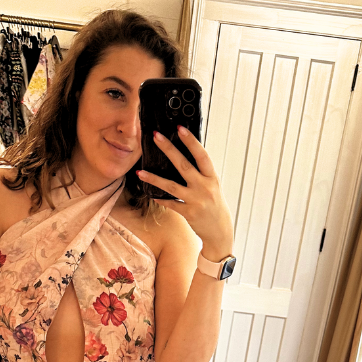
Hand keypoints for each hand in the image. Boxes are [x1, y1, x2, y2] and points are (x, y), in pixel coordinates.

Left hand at [137, 127, 233, 260]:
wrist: (220, 232)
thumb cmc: (215, 206)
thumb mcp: (212, 187)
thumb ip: (201, 174)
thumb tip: (185, 157)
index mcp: (212, 178)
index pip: (201, 155)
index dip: (191, 141)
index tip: (180, 128)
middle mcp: (204, 187)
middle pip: (184, 165)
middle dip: (169, 149)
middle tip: (157, 136)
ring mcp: (196, 201)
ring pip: (171, 186)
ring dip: (154, 178)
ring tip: (141, 171)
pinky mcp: (188, 213)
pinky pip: (170, 204)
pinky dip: (160, 198)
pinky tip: (150, 193)